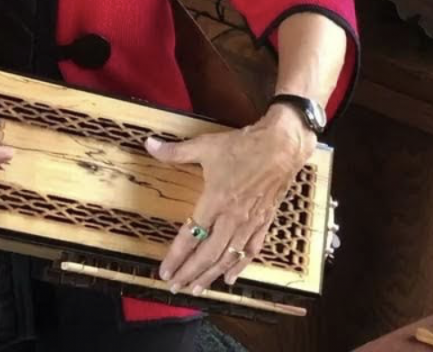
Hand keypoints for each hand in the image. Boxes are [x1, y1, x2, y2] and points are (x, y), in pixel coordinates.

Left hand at [145, 107, 314, 294]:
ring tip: (197, 289)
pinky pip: (251, 251)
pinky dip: (239, 266)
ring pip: (228, 258)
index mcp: (215, 200)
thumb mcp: (205, 145)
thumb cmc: (243, 145)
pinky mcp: (264, 222)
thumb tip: (149, 143)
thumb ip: (175, 151)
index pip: (191, 236)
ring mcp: (250, 222)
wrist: (283, 146)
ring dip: (211, 276)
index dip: (176, 257)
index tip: (164, 271)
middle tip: (175, 287)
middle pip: (208, 254)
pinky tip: (230, 278)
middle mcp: (232, 217)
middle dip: (190, 273)